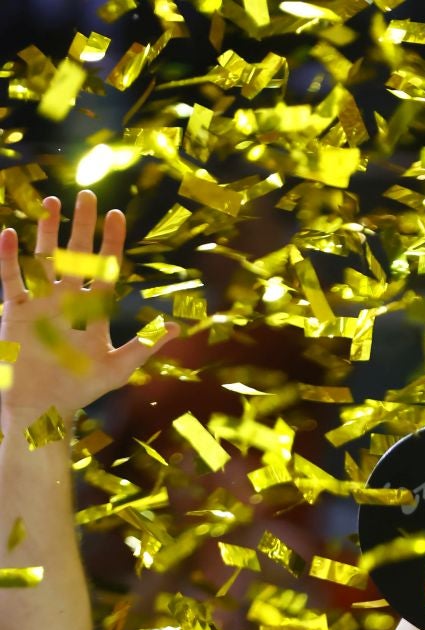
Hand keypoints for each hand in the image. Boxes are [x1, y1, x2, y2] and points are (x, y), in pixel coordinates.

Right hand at [0, 190, 173, 426]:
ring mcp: (41, 304)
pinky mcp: (16, 312)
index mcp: (91, 312)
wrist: (43, 407)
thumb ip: (145, 345)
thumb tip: (177, 327)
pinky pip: (11, 279)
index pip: (104, 270)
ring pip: (44, 259)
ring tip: (52, 202)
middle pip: (75, 255)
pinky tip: (10, 233)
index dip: (110, 244)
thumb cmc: (81, 390)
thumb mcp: (118, 367)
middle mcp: (67, 302)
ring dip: (47, 231)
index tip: (117, 216)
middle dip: (82, 227)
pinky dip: (10, 258)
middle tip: (88, 196)